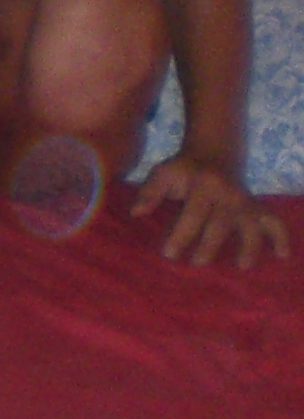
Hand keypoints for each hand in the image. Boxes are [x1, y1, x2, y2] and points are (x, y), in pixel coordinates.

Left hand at [132, 152, 292, 267]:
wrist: (213, 152)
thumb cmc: (183, 168)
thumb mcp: (163, 173)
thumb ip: (149, 192)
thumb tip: (136, 213)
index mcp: (204, 185)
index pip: (193, 214)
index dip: (181, 235)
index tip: (169, 254)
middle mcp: (229, 194)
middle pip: (222, 224)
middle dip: (210, 245)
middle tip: (196, 264)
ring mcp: (246, 202)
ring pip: (253, 225)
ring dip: (249, 246)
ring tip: (241, 266)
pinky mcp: (256, 208)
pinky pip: (274, 222)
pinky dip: (280, 237)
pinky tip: (281, 255)